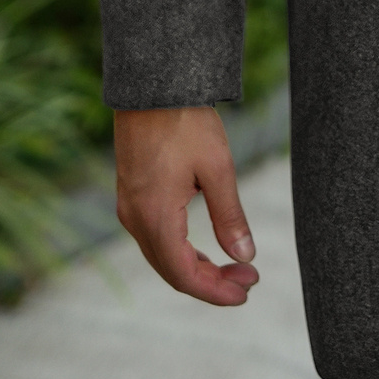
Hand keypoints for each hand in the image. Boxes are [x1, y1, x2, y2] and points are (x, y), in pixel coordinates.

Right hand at [114, 105, 258, 305]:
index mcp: (155, 218)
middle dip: (211, 282)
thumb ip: (230, 216)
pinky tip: (205, 247)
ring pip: (162, 256)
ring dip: (196, 267)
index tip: (246, 293)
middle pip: (172, 271)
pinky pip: (155, 237)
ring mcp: (129, 208)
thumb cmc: (185, 122)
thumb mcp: (217, 168)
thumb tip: (246, 256)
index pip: (184, 275)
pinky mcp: (132, 196)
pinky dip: (181, 250)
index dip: (215, 292)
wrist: (152, 85)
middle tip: (249, 279)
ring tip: (234, 267)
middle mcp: (135, 219)